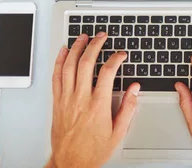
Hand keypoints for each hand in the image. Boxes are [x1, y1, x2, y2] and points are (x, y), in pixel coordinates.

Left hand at [46, 33, 140, 167]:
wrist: (70, 163)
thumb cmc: (92, 150)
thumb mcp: (118, 133)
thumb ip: (128, 108)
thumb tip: (135, 90)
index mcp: (98, 105)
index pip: (107, 72)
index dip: (116, 59)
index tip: (121, 54)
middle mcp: (80, 99)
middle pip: (86, 63)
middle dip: (95, 45)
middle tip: (101, 36)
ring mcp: (66, 99)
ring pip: (69, 66)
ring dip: (76, 48)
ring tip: (83, 37)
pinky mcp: (57, 102)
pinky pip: (56, 77)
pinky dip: (59, 62)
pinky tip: (63, 53)